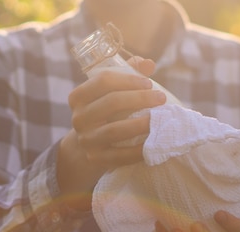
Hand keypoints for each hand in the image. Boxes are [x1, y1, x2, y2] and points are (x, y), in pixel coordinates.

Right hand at [57, 57, 164, 193]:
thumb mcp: (111, 92)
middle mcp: (78, 118)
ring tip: (160, 120)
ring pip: (115, 130)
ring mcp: (86, 140)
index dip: (128, 79)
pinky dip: (139, 149)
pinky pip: (120, 155)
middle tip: (161, 98)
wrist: (89, 146)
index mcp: (78, 97)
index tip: (149, 83)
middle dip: (140, 98)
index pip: (103, 80)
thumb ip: (128, 74)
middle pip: (111, 102)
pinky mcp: (96, 158)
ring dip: (141, 124)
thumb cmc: (106, 112)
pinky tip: (154, 143)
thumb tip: (148, 64)